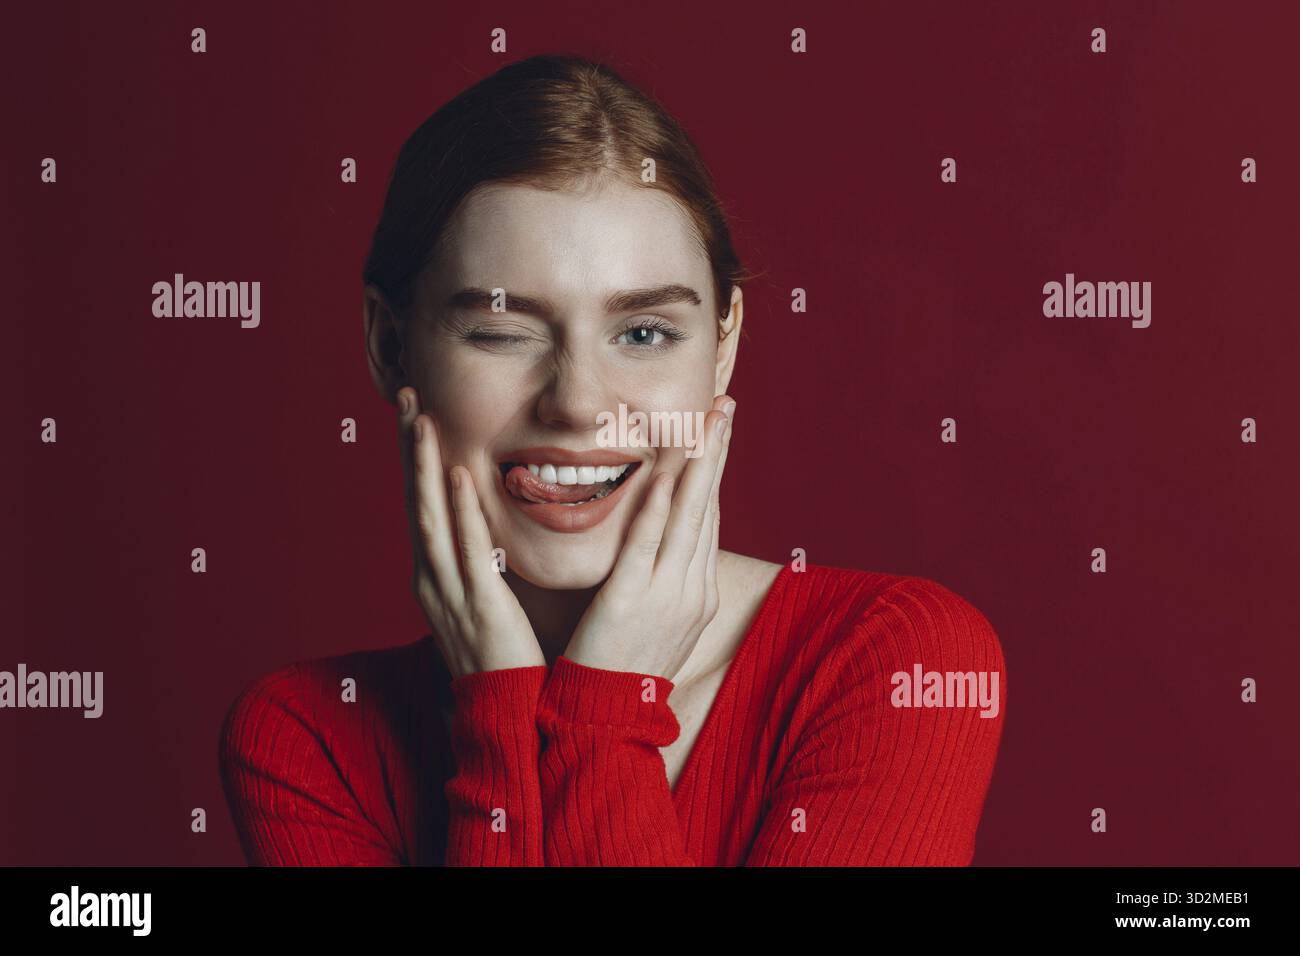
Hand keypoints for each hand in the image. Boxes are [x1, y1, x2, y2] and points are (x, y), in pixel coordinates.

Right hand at [396, 386, 545, 679]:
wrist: (502, 713)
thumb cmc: (498, 655)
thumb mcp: (480, 598)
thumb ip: (478, 562)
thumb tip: (484, 527)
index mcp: (434, 574)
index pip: (422, 504)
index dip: (416, 459)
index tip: (415, 415)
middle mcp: (431, 576)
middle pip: (416, 499)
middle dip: (411, 448)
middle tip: (406, 397)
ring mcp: (449, 591)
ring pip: (433, 516)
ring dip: (426, 466)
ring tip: (422, 420)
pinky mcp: (479, 604)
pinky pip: (468, 549)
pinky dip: (461, 510)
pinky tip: (459, 476)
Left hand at [561, 395, 734, 680]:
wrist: (605, 718)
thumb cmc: (621, 668)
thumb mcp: (656, 623)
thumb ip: (661, 581)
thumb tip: (661, 546)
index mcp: (697, 594)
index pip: (707, 519)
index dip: (713, 472)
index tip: (718, 431)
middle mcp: (691, 590)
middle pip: (707, 508)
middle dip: (717, 452)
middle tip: (724, 405)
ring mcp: (665, 595)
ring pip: (686, 517)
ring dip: (697, 463)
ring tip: (705, 420)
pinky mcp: (630, 601)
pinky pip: (647, 544)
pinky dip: (657, 505)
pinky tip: (662, 471)